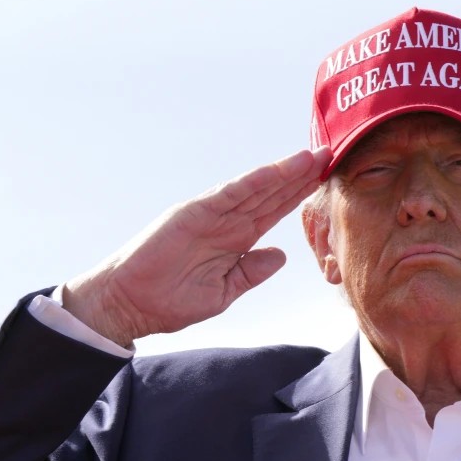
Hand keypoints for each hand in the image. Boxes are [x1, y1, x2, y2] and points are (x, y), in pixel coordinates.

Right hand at [62, 147, 330, 347]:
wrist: (130, 305)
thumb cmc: (170, 302)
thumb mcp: (223, 292)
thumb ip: (251, 272)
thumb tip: (281, 255)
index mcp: (235, 242)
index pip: (273, 213)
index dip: (298, 196)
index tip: (326, 181)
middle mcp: (226, 223)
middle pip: (270, 195)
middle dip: (299, 177)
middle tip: (330, 155)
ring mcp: (210, 215)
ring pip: (255, 190)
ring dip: (283, 173)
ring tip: (311, 157)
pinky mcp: (192, 213)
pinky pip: (228, 195)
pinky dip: (252, 183)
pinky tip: (275, 172)